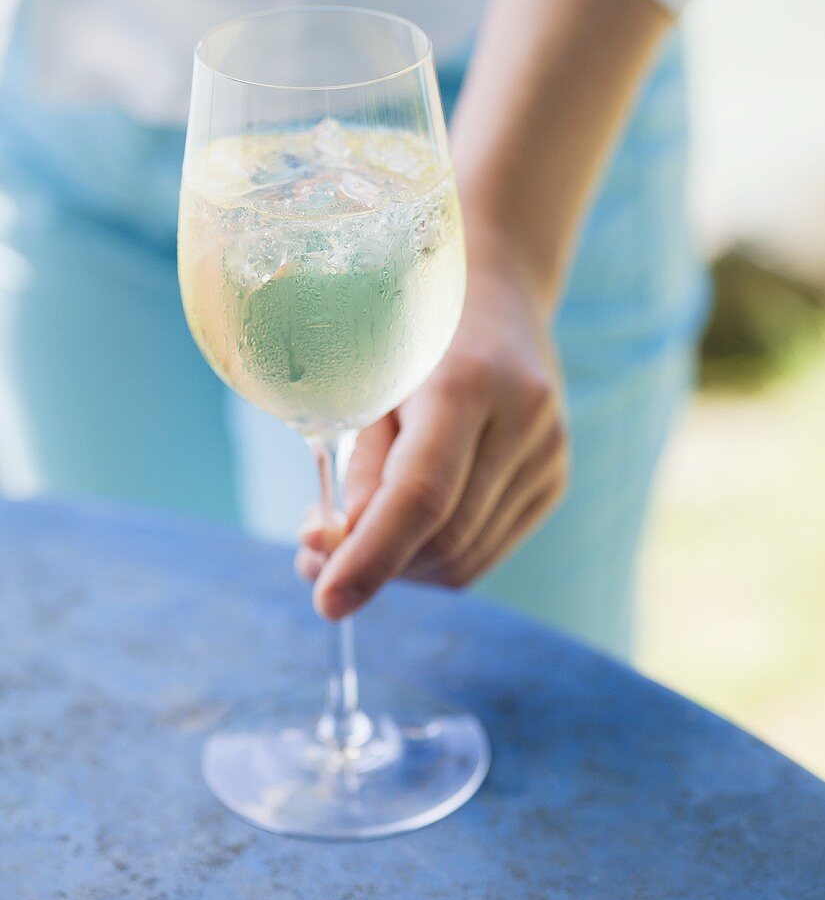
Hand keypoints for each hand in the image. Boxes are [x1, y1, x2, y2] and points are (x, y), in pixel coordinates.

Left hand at [295, 261, 568, 619]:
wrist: (495, 297)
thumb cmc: (411, 334)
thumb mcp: (368, 380)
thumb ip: (357, 466)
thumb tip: (330, 553)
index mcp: (468, 382)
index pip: (422, 496)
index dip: (371, 557)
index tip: (326, 602)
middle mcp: (523, 420)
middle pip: (444, 537)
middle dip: (376, 563)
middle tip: (316, 553)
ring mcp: (549, 454)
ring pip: (466, 558)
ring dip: (402, 566)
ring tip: (360, 534)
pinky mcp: (554, 480)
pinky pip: (486, 551)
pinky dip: (434, 557)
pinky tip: (407, 526)